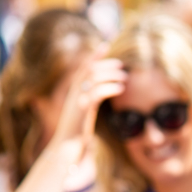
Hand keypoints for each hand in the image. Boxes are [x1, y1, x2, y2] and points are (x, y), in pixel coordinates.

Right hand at [50, 47, 126, 161]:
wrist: (67, 146)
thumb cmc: (77, 134)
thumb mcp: (84, 114)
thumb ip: (91, 102)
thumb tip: (99, 98)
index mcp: (74, 92)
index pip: (83, 68)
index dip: (94, 56)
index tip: (105, 45)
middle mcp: (74, 93)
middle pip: (88, 69)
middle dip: (105, 63)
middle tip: (121, 64)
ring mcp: (77, 100)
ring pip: (93, 78)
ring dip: (110, 75)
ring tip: (125, 77)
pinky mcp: (83, 109)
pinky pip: (97, 92)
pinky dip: (110, 87)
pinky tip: (121, 88)